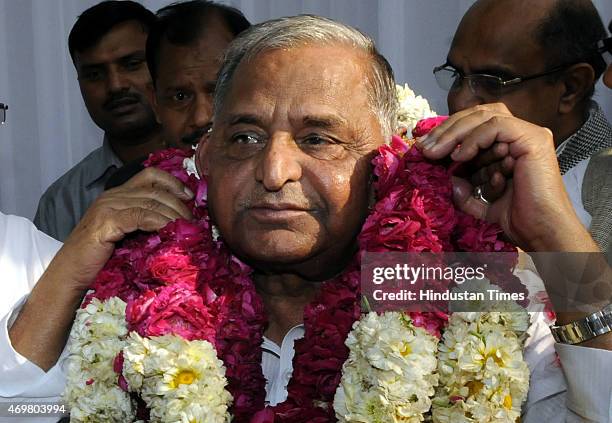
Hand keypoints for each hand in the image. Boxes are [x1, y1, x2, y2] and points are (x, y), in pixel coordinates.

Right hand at [51, 167, 192, 292]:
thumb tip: (179, 225)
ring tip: (187, 228)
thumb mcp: (127, 236)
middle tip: (193, 221)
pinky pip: (142, 216)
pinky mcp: (106, 221)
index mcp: (117, 195)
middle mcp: (112, 196)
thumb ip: (144, 224)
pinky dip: (161, 222)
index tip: (189, 197)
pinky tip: (171, 231)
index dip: (173, 182)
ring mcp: (108, 207)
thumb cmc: (99, 262)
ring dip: (174, 214)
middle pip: (155, 190)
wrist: (69, 276)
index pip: (150, 176)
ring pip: (152, 202)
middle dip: (179, 204)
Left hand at [418, 103, 594, 251]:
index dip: (447, 132)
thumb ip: (464, 190)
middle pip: (477, 115)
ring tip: (435, 152)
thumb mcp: (481, 202)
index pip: (474, 125)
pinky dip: (473, 139)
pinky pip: (496, 127)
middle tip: (424, 147)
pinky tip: (459, 156)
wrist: (540, 231)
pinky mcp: (532, 139)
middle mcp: (519, 135)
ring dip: (454, 133)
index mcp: (508, 145)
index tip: (424, 148)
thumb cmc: (517, 219)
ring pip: (484, 116)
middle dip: (446, 130)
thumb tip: (450, 179)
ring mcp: (528, 134)